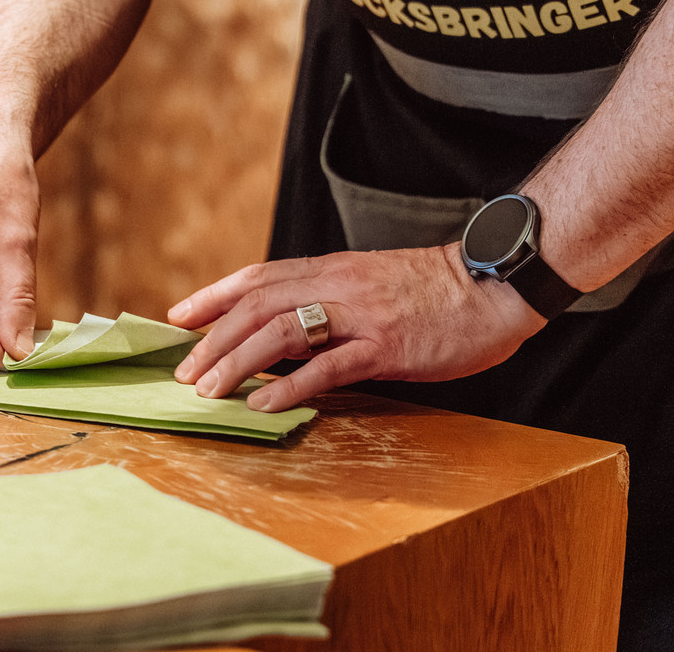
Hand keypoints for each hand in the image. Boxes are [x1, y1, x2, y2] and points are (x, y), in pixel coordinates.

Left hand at [168, 246, 545, 411]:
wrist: (494, 286)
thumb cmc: (435, 291)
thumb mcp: (371, 283)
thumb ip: (329, 301)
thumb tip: (284, 333)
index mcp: (333, 269)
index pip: (258, 276)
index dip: (213, 296)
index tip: (178, 316)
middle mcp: (338, 285)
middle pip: (257, 305)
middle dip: (213, 338)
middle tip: (184, 372)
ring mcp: (361, 315)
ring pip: (281, 332)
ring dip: (237, 362)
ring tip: (210, 390)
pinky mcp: (386, 346)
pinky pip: (327, 366)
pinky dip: (289, 385)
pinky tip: (264, 403)